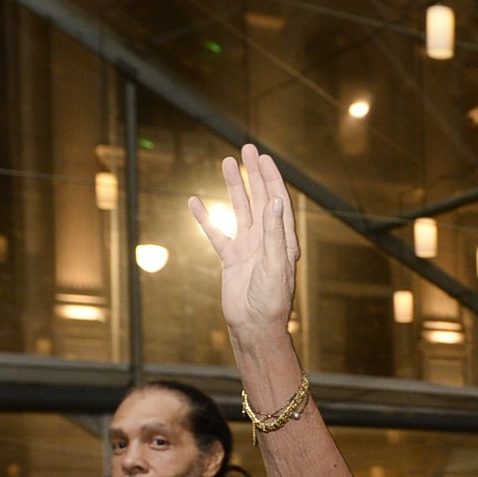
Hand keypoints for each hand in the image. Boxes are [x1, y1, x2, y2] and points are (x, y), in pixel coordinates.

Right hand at [190, 144, 298, 337]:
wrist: (254, 327)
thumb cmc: (270, 301)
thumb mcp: (275, 265)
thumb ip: (273, 233)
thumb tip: (274, 201)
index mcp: (282, 241)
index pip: (277, 201)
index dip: (271, 178)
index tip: (263, 157)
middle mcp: (266, 240)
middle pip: (260, 199)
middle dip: (254, 174)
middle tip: (246, 149)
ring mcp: (248, 248)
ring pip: (239, 210)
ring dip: (234, 187)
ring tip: (227, 163)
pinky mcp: (230, 260)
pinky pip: (216, 233)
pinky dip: (206, 218)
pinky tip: (195, 202)